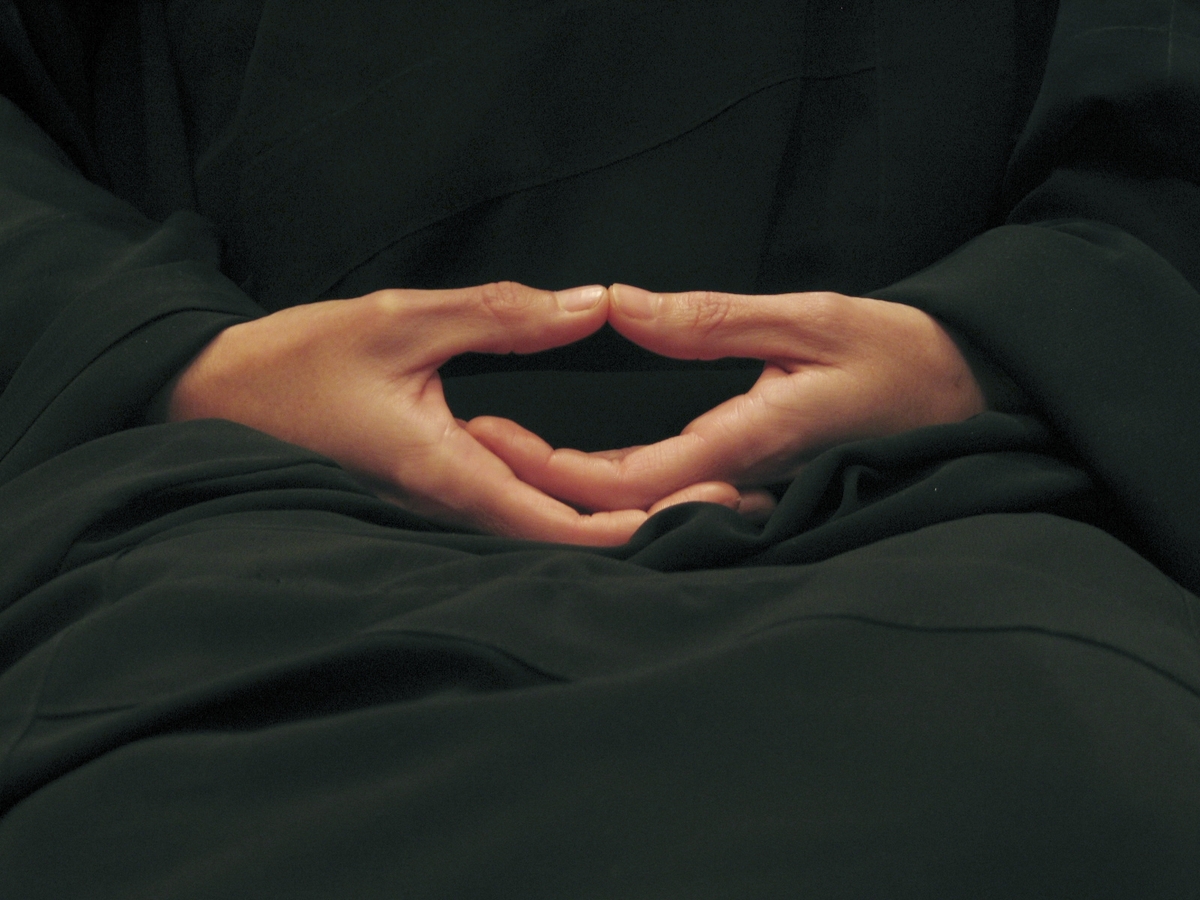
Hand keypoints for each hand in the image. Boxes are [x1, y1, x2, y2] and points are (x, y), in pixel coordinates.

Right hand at [166, 282, 754, 543]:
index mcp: (452, 473)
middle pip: (574, 536)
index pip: (566, 522)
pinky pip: (523, 504)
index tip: (712, 507)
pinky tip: (622, 475)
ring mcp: (450, 502)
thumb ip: (501, 314)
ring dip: (627, 512)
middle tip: (740, 498)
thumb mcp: (402, 320)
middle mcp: (457, 503)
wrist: (221, 400)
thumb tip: (591, 305)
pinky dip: (580, 496)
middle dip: (657, 523)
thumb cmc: (295, 364)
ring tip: (703, 486)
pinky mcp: (443, 488)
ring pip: (552, 525)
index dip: (646, 523)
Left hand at [466, 284, 986, 511]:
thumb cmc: (899, 358)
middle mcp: (737, 484)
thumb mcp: (810, 319)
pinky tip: (576, 464)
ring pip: (642, 508)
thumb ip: (711, 320)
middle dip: (543, 482)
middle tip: (478, 441)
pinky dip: (614, 483)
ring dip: (571, 486)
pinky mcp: (749, 483)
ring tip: (508, 448)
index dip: (551, 468)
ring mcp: (742, 491)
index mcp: (747, 446)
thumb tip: (621, 308)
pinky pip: (670, 494)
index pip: (626, 478)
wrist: (961, 399)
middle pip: (620, 505)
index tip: (492, 436)